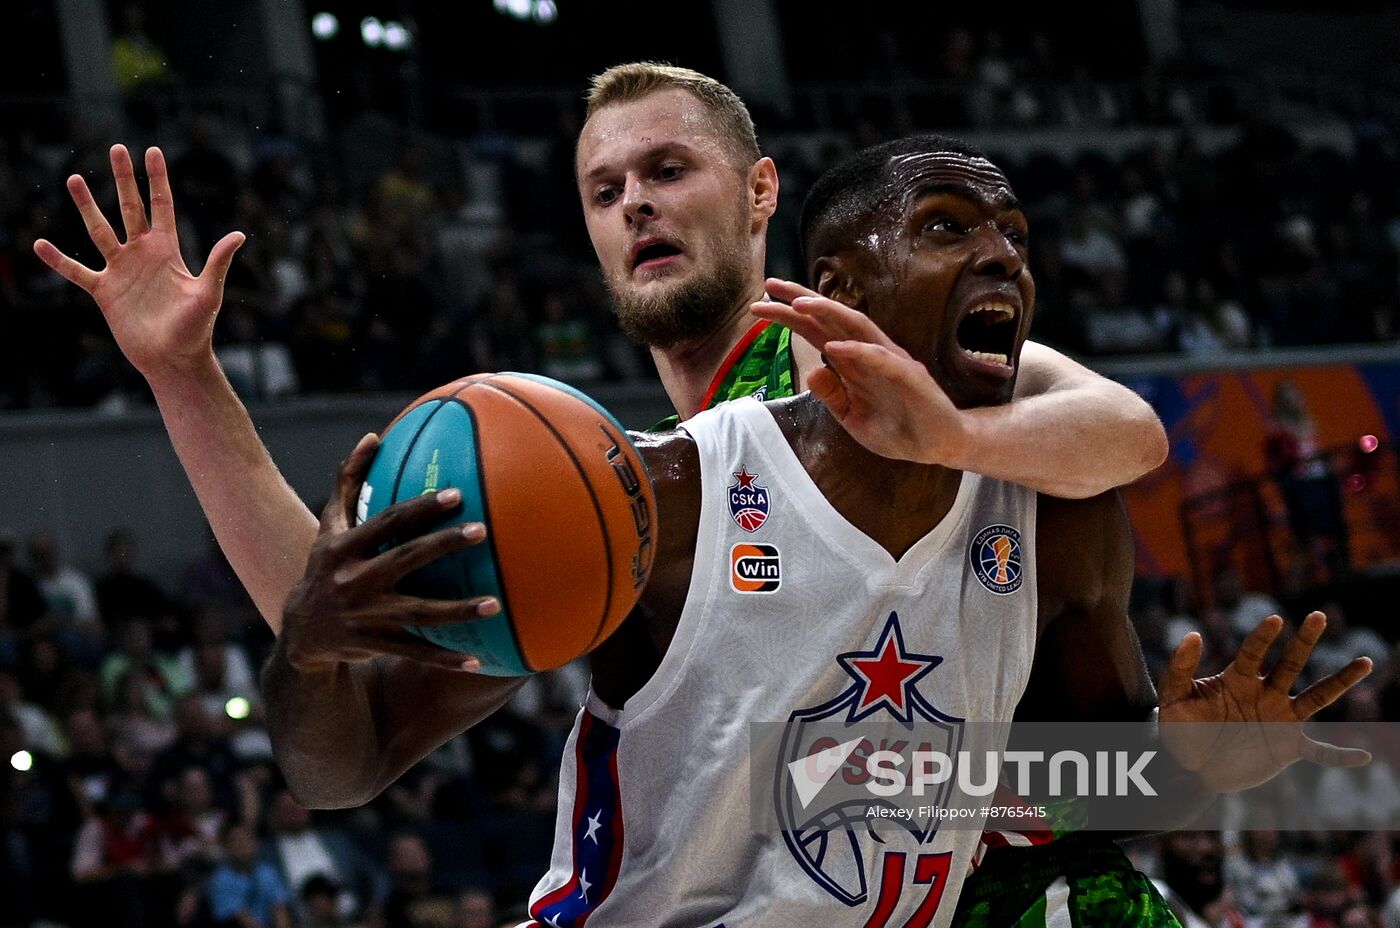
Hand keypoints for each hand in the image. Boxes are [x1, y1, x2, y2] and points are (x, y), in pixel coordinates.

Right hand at [32, 145, 245, 382]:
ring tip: (73, 178)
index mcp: (168, 250)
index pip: (162, 206)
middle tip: (116, 148)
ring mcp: (121, 270)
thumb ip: (218, 262)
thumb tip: (240, 234)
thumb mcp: (208, 292)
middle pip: (130, 208)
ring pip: (99, 230)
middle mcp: (142, 254)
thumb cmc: (196, 328)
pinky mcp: (104, 291)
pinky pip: (77, 271)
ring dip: (87, 206)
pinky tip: (41, 244)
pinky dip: (59, 260)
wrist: (173, 358)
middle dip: (123, 179)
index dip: (157, 179)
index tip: (151, 151)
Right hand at [280, 433, 500, 674]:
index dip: (421, 508)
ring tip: (496, 604)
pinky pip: (415, 652)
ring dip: (458, 610)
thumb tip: (372, 437)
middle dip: (444, 545)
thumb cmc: (327, 566)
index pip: (387, 522)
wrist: (303, 632)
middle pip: (404, 559)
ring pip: (418, 613)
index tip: (457, 494)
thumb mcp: (329, 526)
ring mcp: (364, 616)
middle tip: (484, 531)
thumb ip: (348, 481)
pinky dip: (445, 659)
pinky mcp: (374, 645)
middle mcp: (352, 580)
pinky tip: (479, 660)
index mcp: (343, 548)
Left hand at [752, 278, 967, 464]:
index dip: (789, 315)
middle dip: (801, 300)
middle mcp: (869, 352)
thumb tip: (809, 372)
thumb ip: (832, 395)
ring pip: (855, 327)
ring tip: (799, 305)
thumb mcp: (852, 417)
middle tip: (770, 286)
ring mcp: (889, 360)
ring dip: (828, 313)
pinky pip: (880, 358)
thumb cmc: (898, 428)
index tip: (759, 306)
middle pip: (831, 319)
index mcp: (853, 362)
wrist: (939, 444)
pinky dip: (857, 350)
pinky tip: (834, 347)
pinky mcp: (907, 376)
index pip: (816, 330)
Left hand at [1159, 612, 1372, 792]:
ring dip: (1340, 681)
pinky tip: (1363, 757)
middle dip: (1304, 640)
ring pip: (1317, 697)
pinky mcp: (1287, 747)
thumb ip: (1179, 669)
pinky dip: (1339, 756)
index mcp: (1238, 680)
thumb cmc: (1182, 729)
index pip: (1252, 653)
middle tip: (1318, 615)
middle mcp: (1265, 694)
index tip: (1274, 620)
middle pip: (1290, 663)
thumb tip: (1192, 634)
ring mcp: (1280, 720)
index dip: (1262, 638)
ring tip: (1365, 661)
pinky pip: (1320, 752)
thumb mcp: (1174, 700)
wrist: (1190, 768)